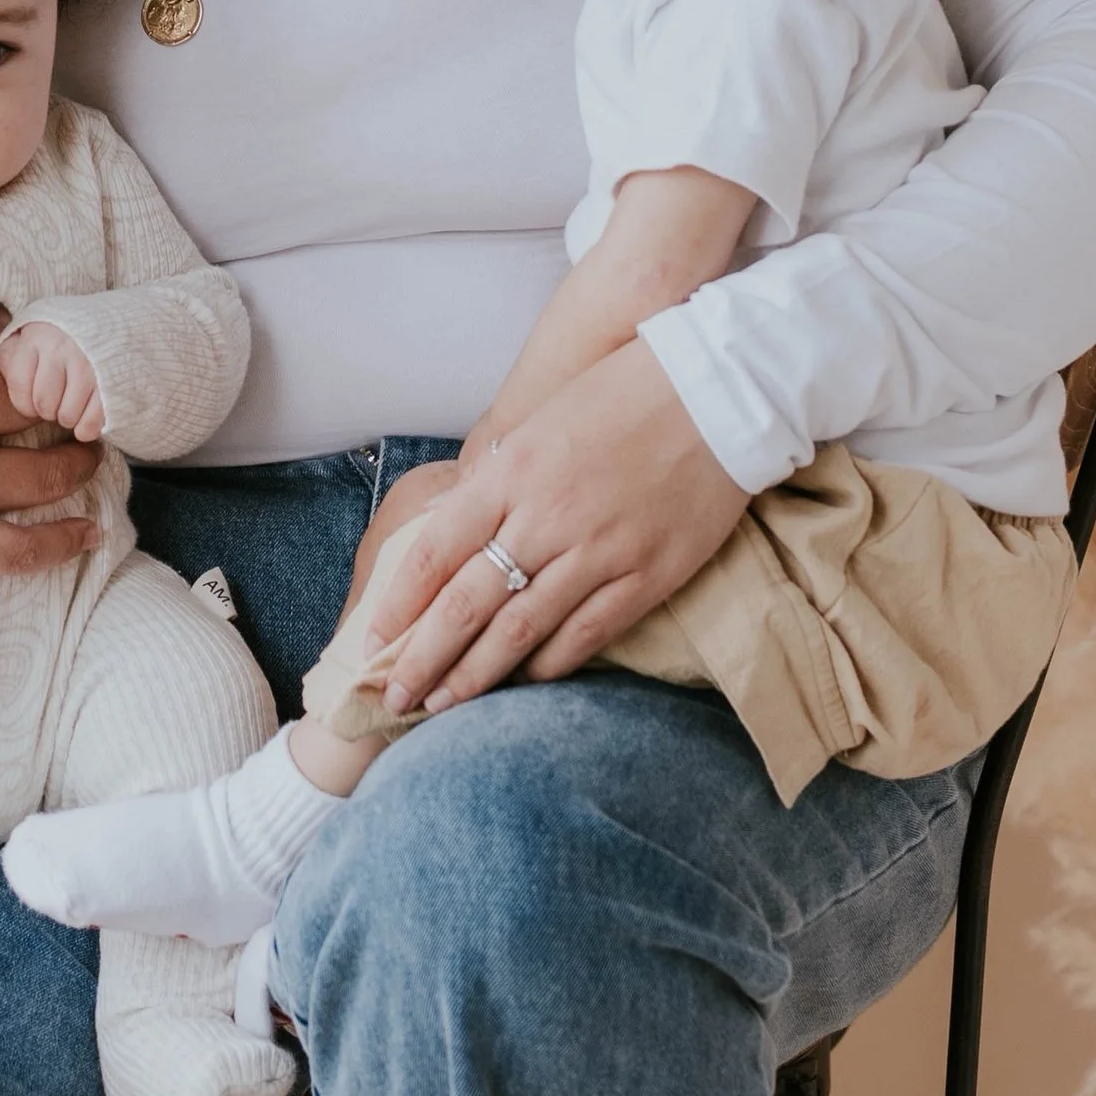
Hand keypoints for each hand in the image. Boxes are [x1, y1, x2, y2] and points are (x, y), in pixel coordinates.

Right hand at [0, 278, 97, 637]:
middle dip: (80, 465)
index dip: (67, 398)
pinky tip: (2, 622)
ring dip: (65, 541)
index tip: (81, 400)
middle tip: (94, 458)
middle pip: (45, 478)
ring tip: (91, 533)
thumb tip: (7, 321)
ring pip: (18, 549)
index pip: (39, 405)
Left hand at [0, 319, 105, 443]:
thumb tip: (2, 391)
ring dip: (68, 417)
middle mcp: (62, 348)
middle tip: (55, 397)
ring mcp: (89, 365)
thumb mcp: (26, 336)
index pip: (20, 389)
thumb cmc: (57, 337)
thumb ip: (10, 358)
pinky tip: (86, 417)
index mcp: (36, 336)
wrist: (108, 324)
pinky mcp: (112, 382)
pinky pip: (92, 423)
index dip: (23, 402)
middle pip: (44, 406)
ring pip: (67, 417)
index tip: (31, 396)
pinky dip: (87, 428)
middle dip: (47, 409)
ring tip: (71, 401)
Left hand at [360, 338, 746, 712]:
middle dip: (423, 657)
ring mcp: (598, 550)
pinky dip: (549, 664)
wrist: (720, 389)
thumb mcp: (544, 419)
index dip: (401, 602)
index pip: (437, 550)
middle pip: (467, 603)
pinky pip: (586, 634)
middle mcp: (545, 516)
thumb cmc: (627, 392)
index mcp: (513, 471)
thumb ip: (503, 475)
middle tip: (394, 697)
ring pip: (520, 630)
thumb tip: (463, 518)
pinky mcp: (648, 575)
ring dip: (475, 675)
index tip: (375, 637)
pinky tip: (524, 683)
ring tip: (441, 706)